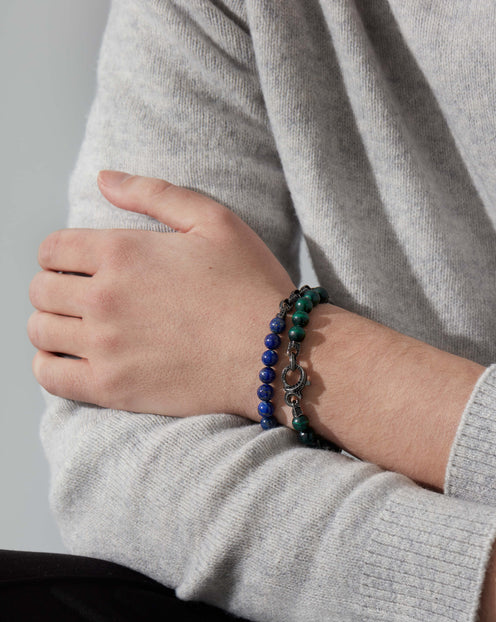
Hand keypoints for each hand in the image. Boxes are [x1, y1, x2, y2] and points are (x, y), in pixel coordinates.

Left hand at [28, 171, 293, 416]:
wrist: (275, 353)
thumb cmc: (251, 285)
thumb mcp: (214, 220)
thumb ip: (153, 193)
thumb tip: (103, 178)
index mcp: (121, 251)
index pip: (52, 249)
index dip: (60, 255)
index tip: (80, 267)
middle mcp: (103, 296)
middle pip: (41, 290)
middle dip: (56, 289)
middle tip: (84, 299)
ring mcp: (104, 345)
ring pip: (39, 332)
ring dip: (52, 326)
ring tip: (79, 330)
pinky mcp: (113, 388)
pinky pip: (50, 377)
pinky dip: (50, 366)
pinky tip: (73, 361)